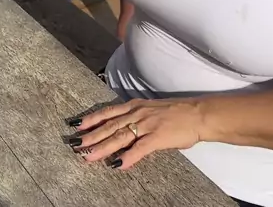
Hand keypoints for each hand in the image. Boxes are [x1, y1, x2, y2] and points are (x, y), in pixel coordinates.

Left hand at [67, 97, 203, 169]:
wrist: (197, 114)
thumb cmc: (177, 112)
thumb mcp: (152, 109)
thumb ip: (137, 117)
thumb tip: (123, 127)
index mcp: (135, 106)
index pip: (108, 112)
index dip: (92, 119)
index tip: (77, 125)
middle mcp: (137, 113)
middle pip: (109, 126)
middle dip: (91, 136)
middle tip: (75, 144)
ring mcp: (146, 125)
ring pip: (119, 137)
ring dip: (102, 147)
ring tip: (87, 156)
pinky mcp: (156, 137)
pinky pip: (139, 149)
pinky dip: (127, 157)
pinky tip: (117, 165)